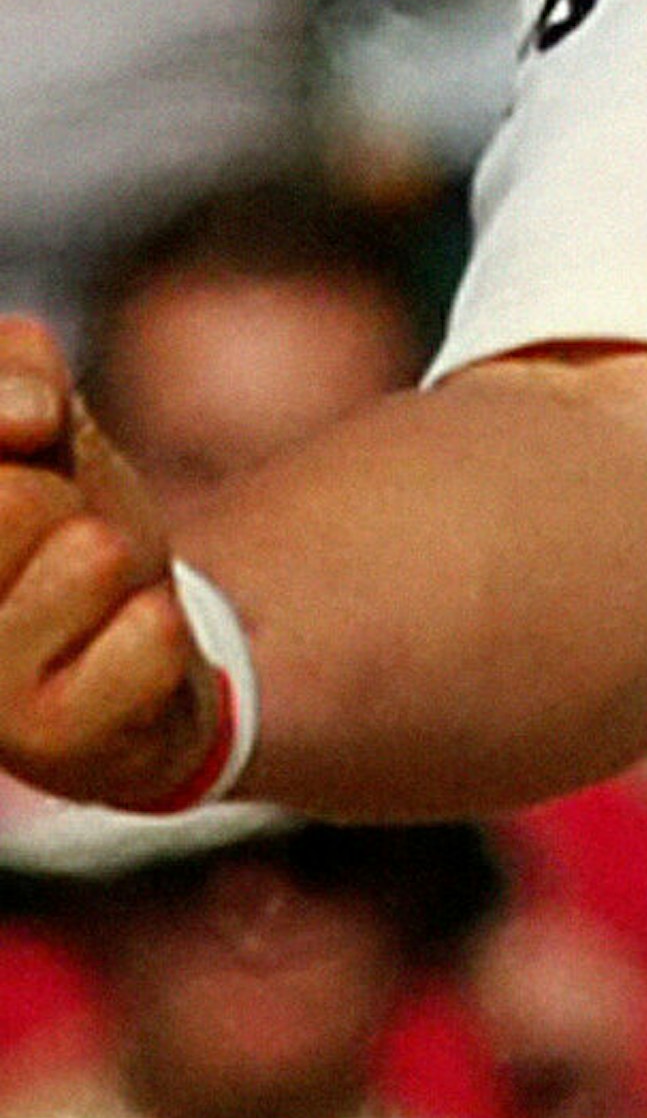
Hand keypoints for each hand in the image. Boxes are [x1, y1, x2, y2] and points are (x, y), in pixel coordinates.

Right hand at [0, 322, 229, 814]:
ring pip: (90, 558)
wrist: (132, 643)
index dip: (18, 420)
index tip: (29, 437)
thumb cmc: (62, 514)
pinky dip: (160, 625)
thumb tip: (17, 415)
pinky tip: (126, 647)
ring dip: (118, 561)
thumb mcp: (39, 420)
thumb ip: (10, 371)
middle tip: (60, 538)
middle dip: (63, 496)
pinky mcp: (50, 746)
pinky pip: (151, 636)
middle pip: (16, 499)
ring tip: (91, 594)